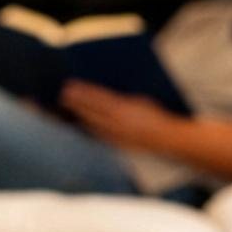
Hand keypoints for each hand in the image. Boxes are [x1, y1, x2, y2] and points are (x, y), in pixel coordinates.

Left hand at [59, 80, 176, 152]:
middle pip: (92, 111)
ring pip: (92, 124)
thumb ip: (122, 99)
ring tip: (67, 106)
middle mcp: (118, 122)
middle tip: (63, 95)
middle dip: (76, 103)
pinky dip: (87, 128)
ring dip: (79, 114)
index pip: (99, 98)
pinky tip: (80, 122)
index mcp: (125, 109)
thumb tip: (105, 96)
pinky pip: (98, 135)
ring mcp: (116, 135)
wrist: (168, 139)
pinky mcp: (116, 144)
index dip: (84, 92)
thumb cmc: (156, 117)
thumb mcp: (140, 101)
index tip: (71, 86)